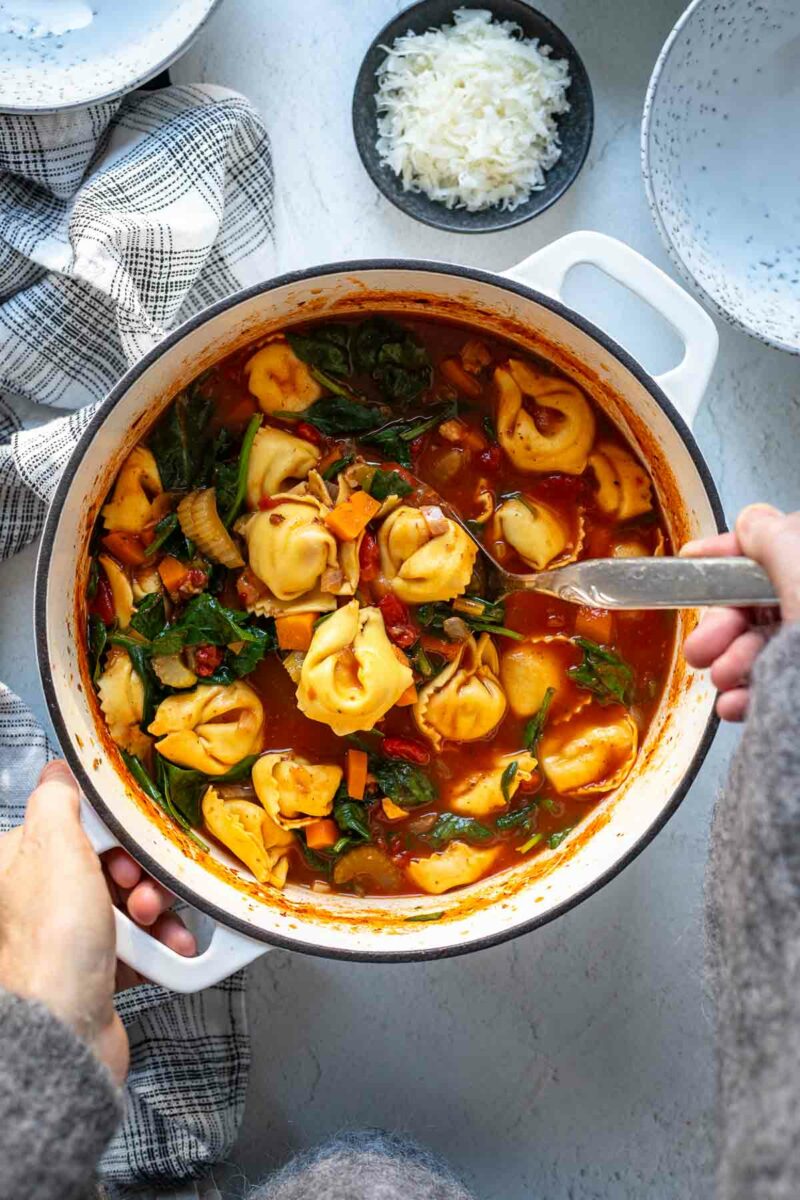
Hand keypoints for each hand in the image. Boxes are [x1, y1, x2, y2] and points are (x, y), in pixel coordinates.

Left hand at [0, 761, 196, 1083]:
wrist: (65, 1031)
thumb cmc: (52, 944)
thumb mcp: (53, 846)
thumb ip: (58, 799)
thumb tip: (61, 770)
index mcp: (20, 863)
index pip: (78, 823)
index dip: (113, 830)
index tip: (130, 840)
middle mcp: (40, 899)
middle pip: (111, 862)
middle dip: (141, 873)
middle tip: (141, 888)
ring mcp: (68, 936)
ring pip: (131, 902)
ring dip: (156, 909)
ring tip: (154, 922)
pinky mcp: (96, 970)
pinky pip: (141, 942)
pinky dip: (160, 944)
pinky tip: (169, 947)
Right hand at [682, 504, 799, 720]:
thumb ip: (773, 538)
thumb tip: (752, 520)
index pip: (778, 544)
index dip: (729, 551)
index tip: (692, 559)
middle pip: (760, 603)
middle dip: (721, 625)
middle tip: (700, 647)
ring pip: (762, 646)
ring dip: (730, 662)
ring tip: (724, 677)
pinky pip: (773, 684)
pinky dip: (747, 694)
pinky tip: (736, 703)